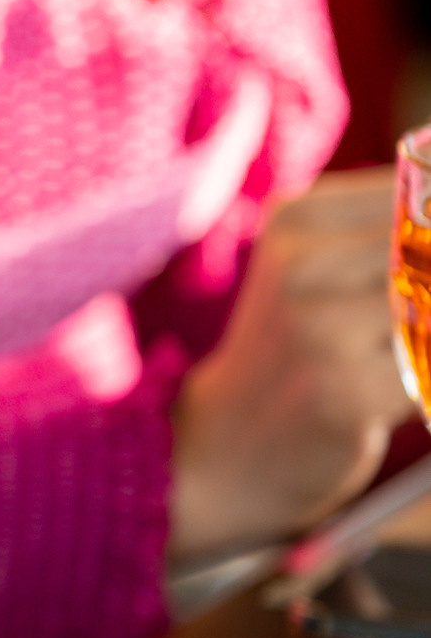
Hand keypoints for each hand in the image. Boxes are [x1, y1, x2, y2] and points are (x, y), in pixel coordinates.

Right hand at [171, 168, 398, 554]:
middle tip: (416, 311)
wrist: (227, 448)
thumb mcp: (317, 271)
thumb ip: (392, 235)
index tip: (423, 277)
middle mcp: (301, 265)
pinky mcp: (343, 393)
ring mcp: (318, 330)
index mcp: (297, 219)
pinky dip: (430, 374)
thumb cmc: (297, 353)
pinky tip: (411, 386)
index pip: (421, 189)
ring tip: (409, 346)